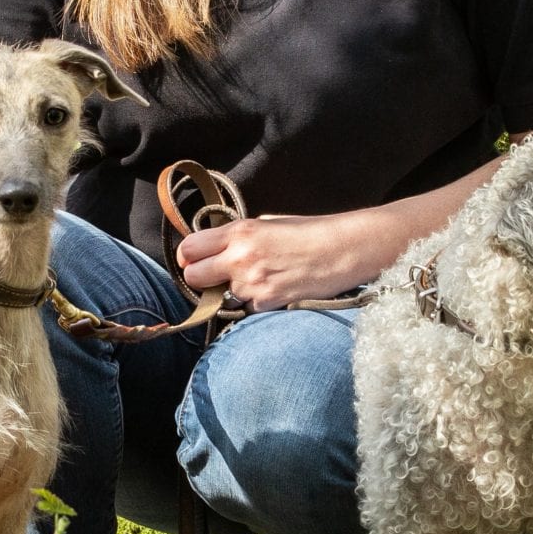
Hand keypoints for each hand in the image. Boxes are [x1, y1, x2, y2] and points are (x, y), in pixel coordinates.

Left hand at [175, 213, 383, 309]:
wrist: (344, 250)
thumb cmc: (310, 232)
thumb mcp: (269, 223)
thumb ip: (239, 236)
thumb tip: (216, 248)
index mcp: (239, 232)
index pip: (189, 248)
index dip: (188, 257)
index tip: (196, 260)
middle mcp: (240, 257)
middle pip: (193, 277)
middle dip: (200, 279)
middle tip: (216, 277)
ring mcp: (252, 284)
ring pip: (219, 298)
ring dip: (229, 294)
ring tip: (255, 282)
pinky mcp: (267, 304)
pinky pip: (245, 309)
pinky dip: (253, 304)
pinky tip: (272, 291)